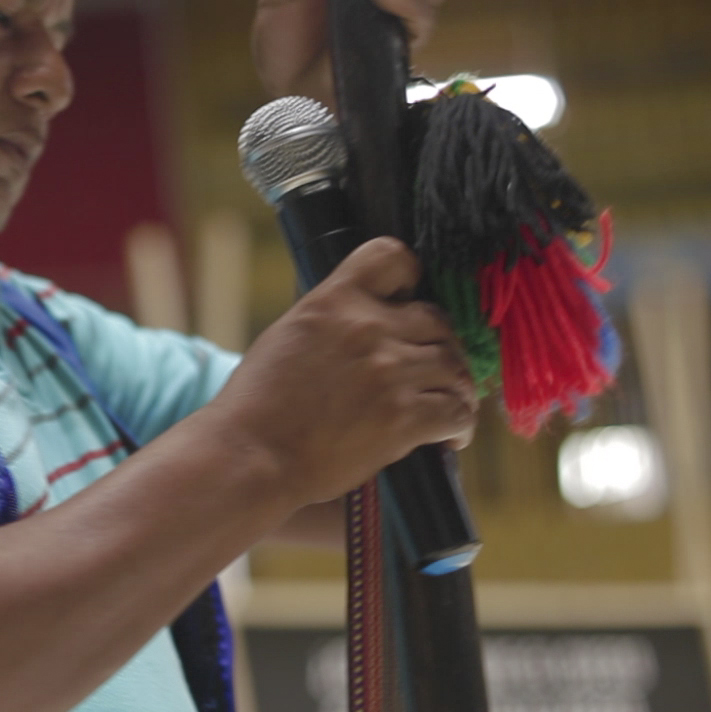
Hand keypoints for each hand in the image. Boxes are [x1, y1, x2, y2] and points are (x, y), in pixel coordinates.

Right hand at [212, 237, 475, 505]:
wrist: (250, 454)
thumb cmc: (257, 404)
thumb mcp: (287, 336)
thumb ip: (330, 321)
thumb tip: (360, 321)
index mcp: (334, 300)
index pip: (394, 257)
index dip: (411, 278)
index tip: (409, 302)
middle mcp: (367, 327)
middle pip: (437, 320)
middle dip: (438, 346)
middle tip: (432, 372)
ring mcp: (389, 371)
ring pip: (455, 366)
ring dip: (455, 387)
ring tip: (447, 406)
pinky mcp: (403, 416)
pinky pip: (457, 411)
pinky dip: (459, 425)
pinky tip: (449, 437)